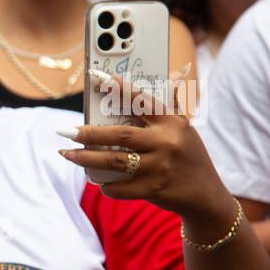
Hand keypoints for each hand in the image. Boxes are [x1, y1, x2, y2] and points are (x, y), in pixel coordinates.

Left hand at [59, 70, 239, 227]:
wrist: (205, 195)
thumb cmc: (189, 156)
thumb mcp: (186, 129)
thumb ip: (174, 105)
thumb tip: (177, 74)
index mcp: (171, 123)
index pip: (141, 100)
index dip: (119, 87)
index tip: (97, 77)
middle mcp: (166, 142)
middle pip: (119, 135)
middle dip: (87, 133)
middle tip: (64, 131)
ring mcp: (160, 167)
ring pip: (114, 161)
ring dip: (85, 158)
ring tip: (65, 154)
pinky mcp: (154, 189)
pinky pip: (120, 188)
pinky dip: (106, 186)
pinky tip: (96, 181)